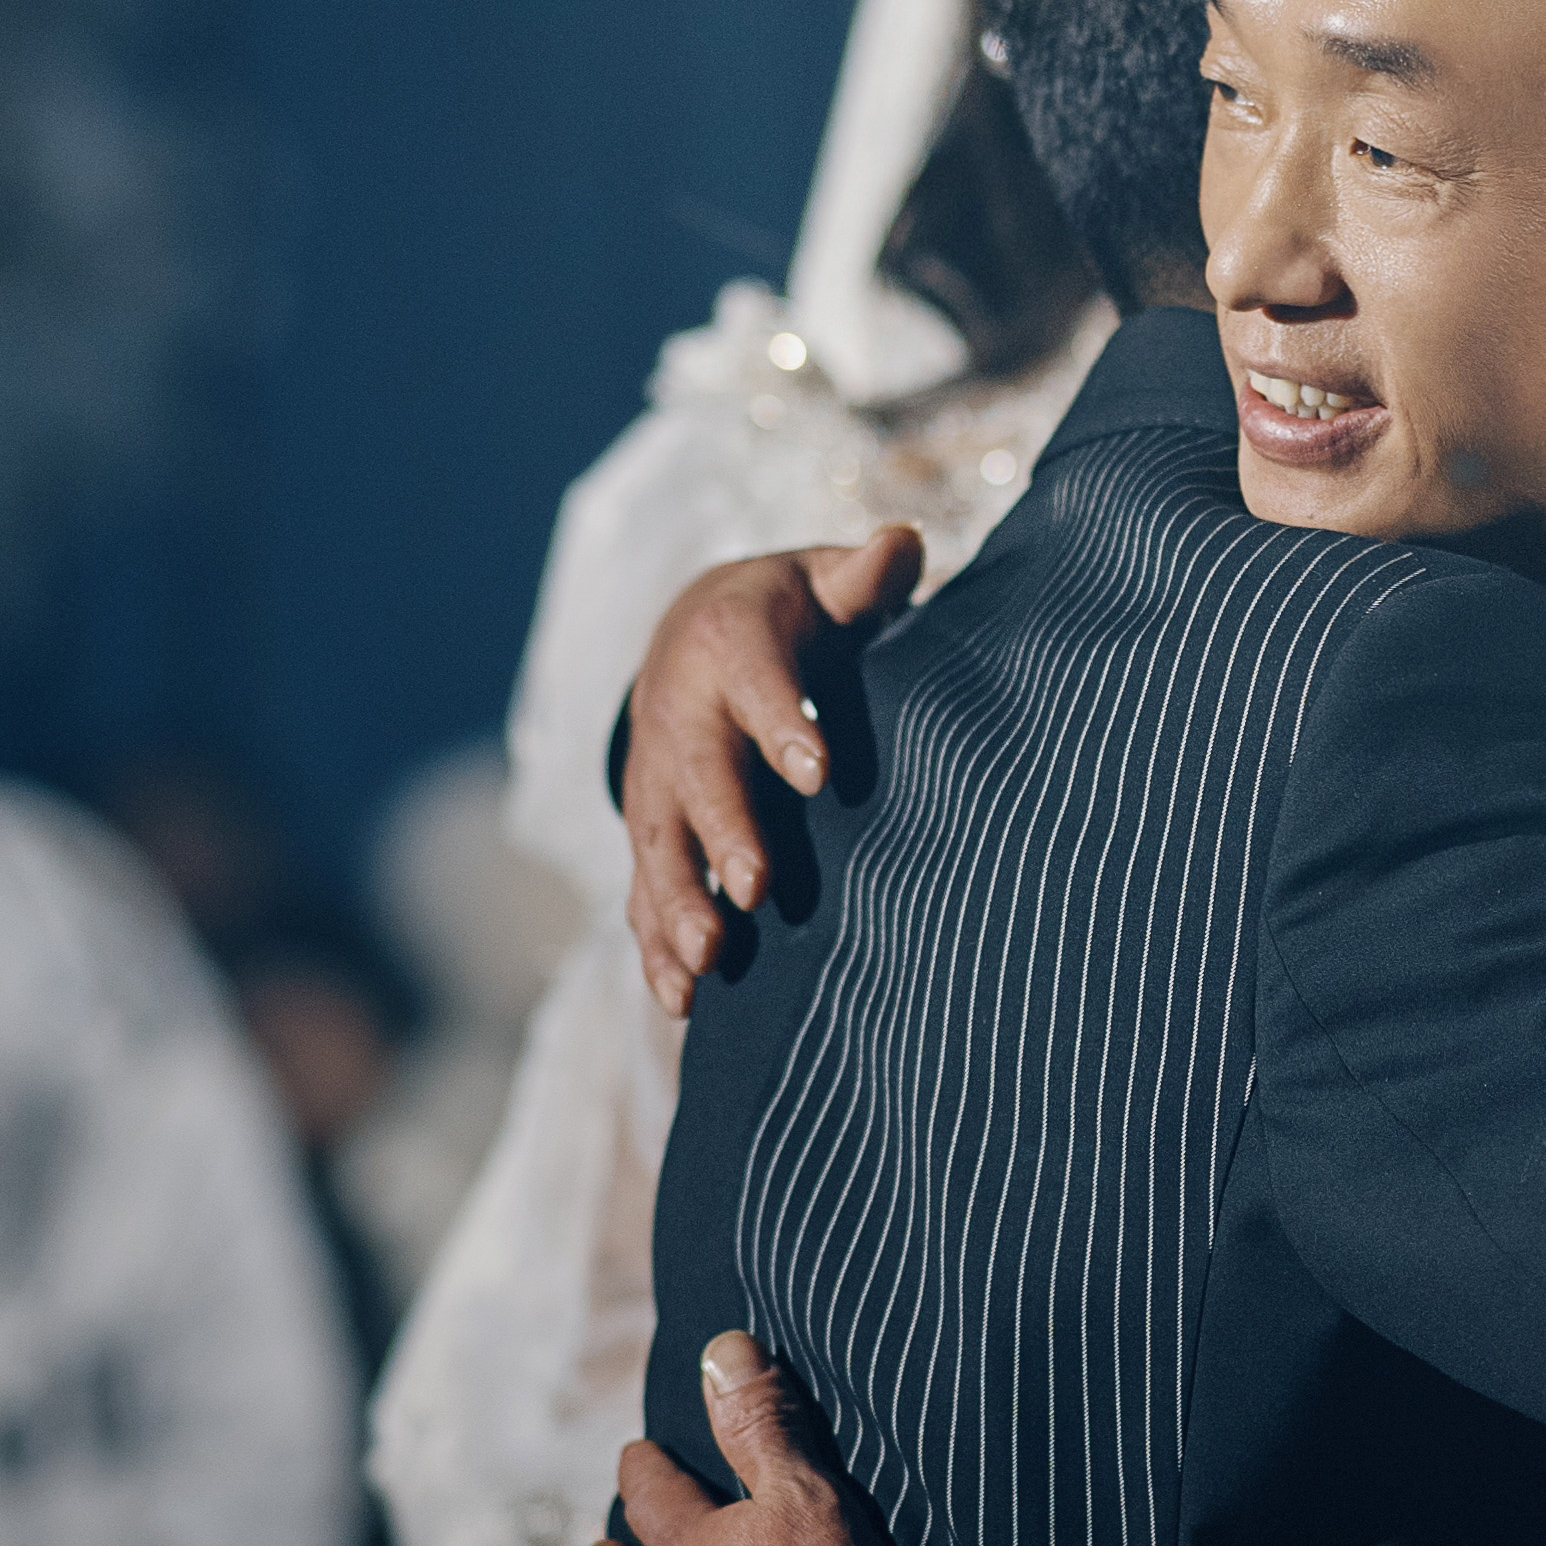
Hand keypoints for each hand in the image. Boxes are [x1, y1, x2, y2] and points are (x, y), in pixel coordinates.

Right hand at [625, 528, 926, 1015]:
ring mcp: (655, 779)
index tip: (819, 772)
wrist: (692, 631)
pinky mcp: (648, 829)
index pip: (755, 682)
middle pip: (697, 777)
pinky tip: (681, 1002)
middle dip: (724, 833)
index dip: (782, 724)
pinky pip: (643, 888)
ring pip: (660, 845)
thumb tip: (903, 543)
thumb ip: (863, 575)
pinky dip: (656, 944)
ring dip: (680, 904)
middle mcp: (679, 714)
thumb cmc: (787, 611)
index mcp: (728, 642)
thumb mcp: (820, 578)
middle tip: (758, 886)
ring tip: (710, 961)